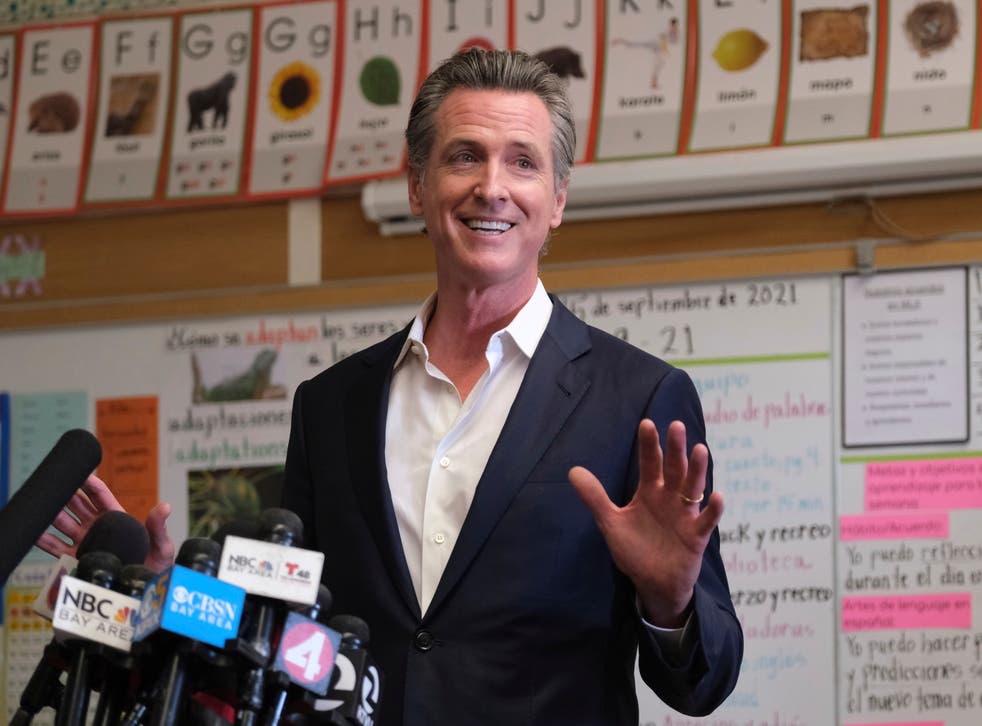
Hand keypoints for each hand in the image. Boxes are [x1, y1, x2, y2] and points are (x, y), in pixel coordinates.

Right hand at [35, 474, 175, 571]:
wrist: (146, 593)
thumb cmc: (156, 566)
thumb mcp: (161, 545)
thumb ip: (158, 526)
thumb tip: (164, 506)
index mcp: (116, 518)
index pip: (100, 496)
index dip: (89, 484)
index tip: (79, 473)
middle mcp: (98, 527)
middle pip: (78, 506)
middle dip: (67, 494)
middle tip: (56, 485)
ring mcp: (85, 541)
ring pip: (64, 523)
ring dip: (53, 513)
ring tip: (43, 506)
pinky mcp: (76, 558)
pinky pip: (56, 548)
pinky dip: (44, 540)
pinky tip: (35, 533)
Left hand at [568, 419, 723, 627]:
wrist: (653, 584)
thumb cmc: (635, 550)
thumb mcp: (611, 523)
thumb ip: (595, 497)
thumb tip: (573, 471)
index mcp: (649, 492)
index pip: (650, 463)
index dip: (649, 445)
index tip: (647, 423)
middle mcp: (669, 498)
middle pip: (673, 468)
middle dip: (675, 448)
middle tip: (676, 425)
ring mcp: (685, 515)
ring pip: (693, 488)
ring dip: (697, 470)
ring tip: (700, 450)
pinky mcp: (696, 536)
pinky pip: (707, 520)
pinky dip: (713, 509)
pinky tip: (717, 496)